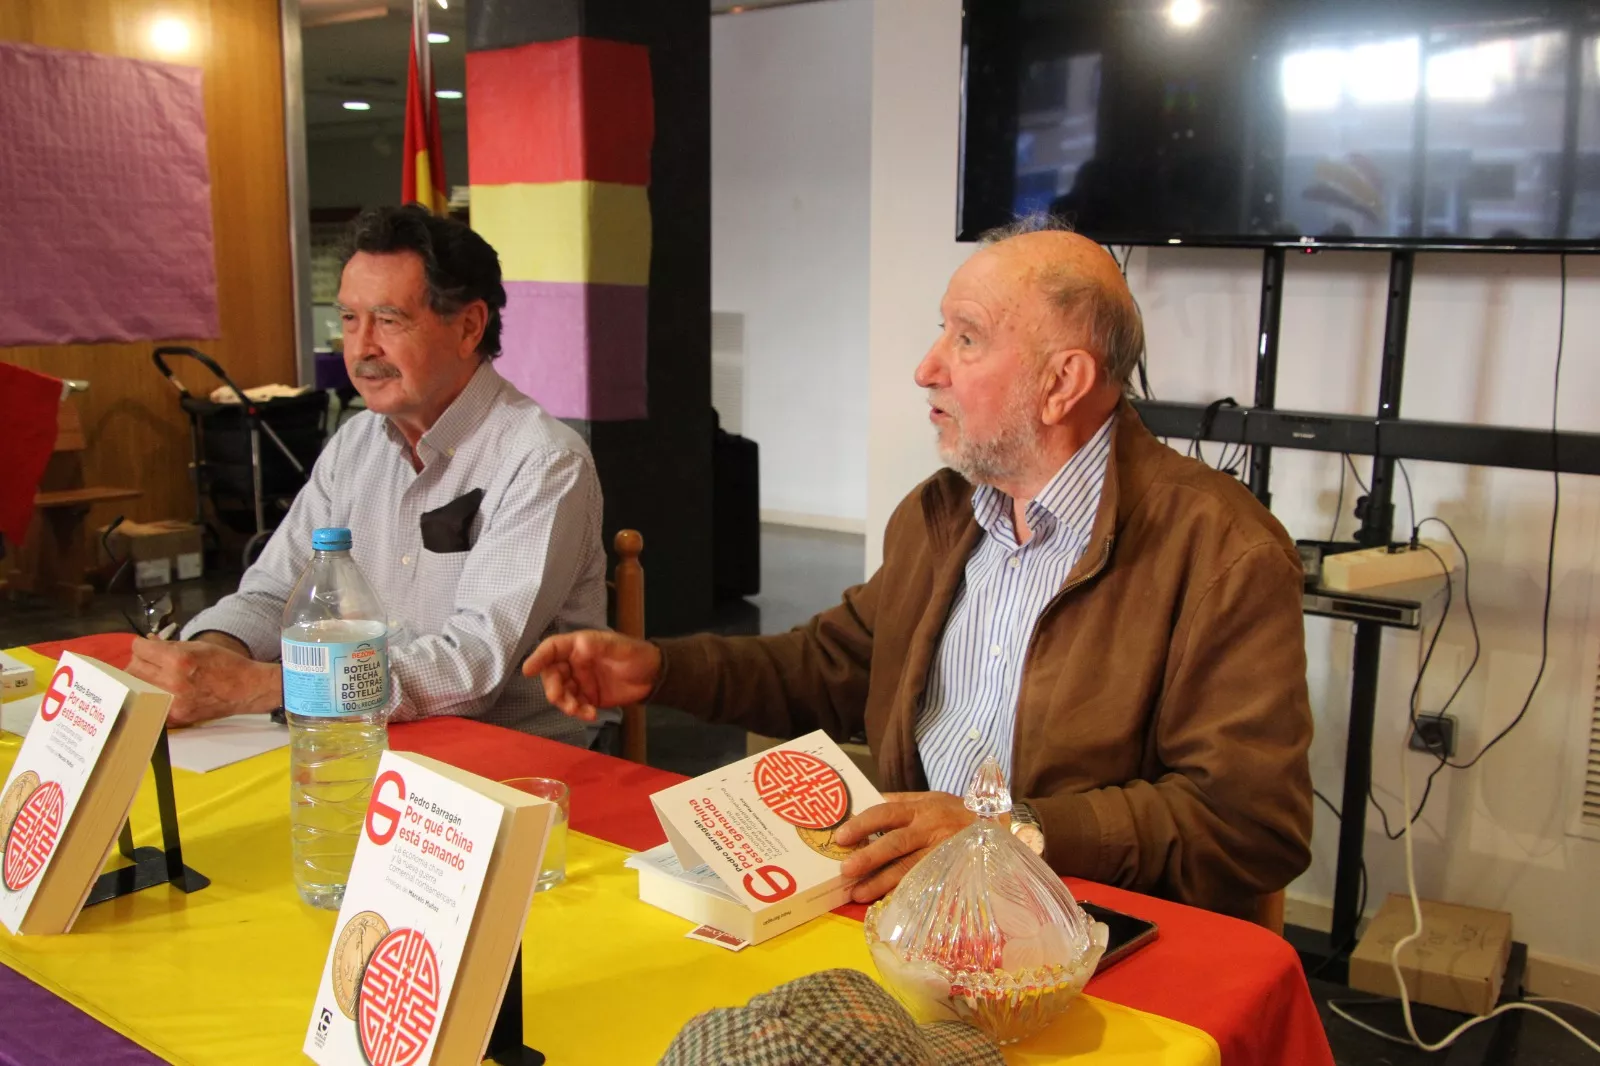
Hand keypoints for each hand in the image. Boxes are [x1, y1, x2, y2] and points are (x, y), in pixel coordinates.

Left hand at [125, 636, 280, 726]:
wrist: (246, 690)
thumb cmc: (226, 666)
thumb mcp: (199, 647)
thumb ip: (169, 645)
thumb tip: (148, 642)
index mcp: (179, 660)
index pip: (140, 649)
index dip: (140, 644)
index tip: (143, 645)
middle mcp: (173, 682)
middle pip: (133, 669)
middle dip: (138, 661)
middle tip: (147, 660)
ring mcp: (172, 703)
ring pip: (136, 689)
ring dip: (139, 679)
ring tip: (152, 674)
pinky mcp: (174, 717)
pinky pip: (148, 705)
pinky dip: (149, 696)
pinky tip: (158, 690)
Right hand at [521, 630, 660, 721]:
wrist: (654, 676)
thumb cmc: (635, 654)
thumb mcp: (616, 646)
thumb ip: (595, 646)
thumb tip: (574, 648)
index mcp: (578, 646)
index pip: (552, 649)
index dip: (538, 658)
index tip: (528, 671)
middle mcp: (575, 664)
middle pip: (552, 675)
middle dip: (553, 689)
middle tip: (563, 701)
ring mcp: (581, 682)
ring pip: (561, 694)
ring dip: (566, 704)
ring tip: (581, 710)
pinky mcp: (589, 698)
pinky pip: (576, 706)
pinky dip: (579, 712)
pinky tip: (591, 714)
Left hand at [834, 791, 976, 902]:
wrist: (1001, 827)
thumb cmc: (960, 813)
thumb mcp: (933, 799)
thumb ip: (903, 802)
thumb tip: (870, 801)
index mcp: (922, 808)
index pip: (886, 813)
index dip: (862, 824)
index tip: (841, 836)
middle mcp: (930, 830)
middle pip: (895, 843)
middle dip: (869, 857)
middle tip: (845, 869)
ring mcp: (942, 853)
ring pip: (908, 869)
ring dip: (881, 882)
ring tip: (858, 893)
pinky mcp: (952, 872)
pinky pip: (925, 885)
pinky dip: (905, 894)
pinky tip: (888, 903)